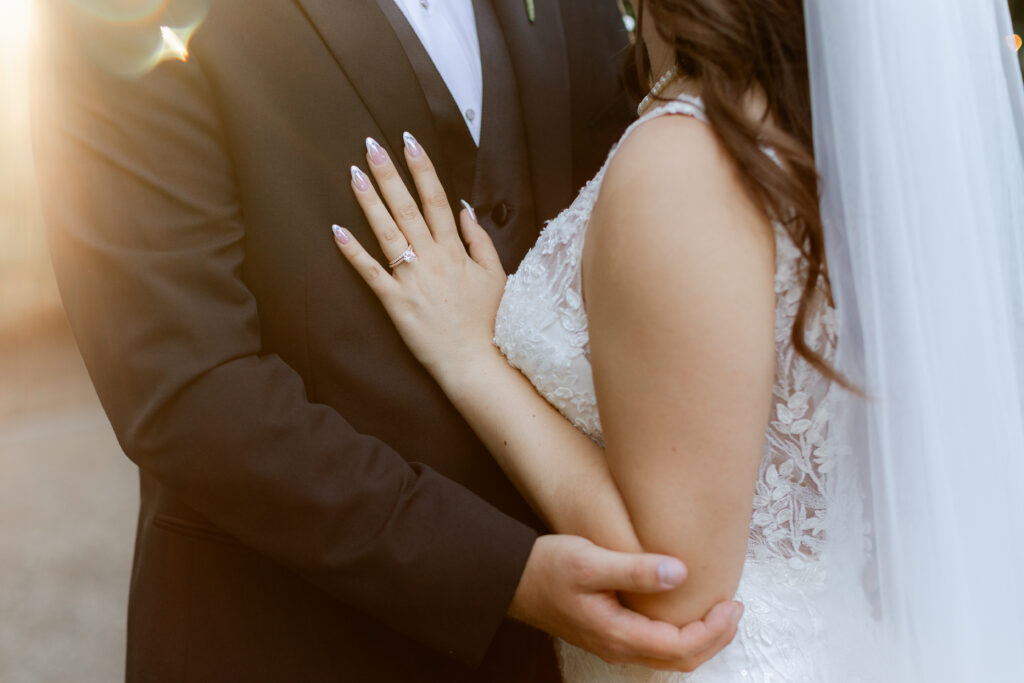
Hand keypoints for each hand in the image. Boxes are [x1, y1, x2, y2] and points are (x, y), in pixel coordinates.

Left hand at [332, 134, 505, 378]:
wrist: (476, 361)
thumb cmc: (489, 321)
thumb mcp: (495, 275)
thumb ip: (480, 240)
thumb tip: (465, 209)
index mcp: (455, 250)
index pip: (436, 199)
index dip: (422, 168)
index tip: (408, 142)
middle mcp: (432, 258)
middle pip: (407, 208)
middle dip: (389, 174)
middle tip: (370, 145)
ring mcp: (412, 279)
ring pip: (387, 232)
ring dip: (369, 201)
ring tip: (354, 174)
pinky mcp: (395, 302)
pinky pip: (371, 273)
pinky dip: (353, 252)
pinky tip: (337, 231)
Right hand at [510, 535, 742, 671]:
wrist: (510, 579)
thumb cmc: (546, 567)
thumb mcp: (590, 561)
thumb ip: (635, 568)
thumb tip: (681, 572)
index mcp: (618, 633)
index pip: (681, 646)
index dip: (713, 629)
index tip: (732, 603)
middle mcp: (618, 647)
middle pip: (681, 659)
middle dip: (715, 637)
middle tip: (735, 608)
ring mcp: (613, 644)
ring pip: (669, 656)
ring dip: (700, 637)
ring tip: (718, 609)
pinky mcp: (609, 633)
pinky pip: (655, 645)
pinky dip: (680, 633)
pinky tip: (684, 609)